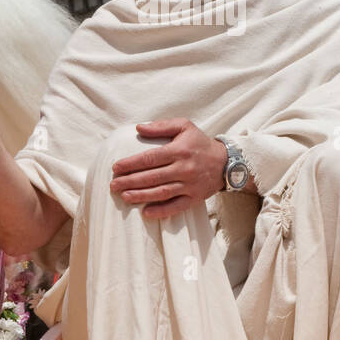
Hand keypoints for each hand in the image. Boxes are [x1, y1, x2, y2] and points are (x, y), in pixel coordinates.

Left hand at [109, 118, 228, 219]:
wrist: (226, 162)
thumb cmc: (200, 143)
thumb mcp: (184, 126)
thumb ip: (161, 126)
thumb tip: (139, 128)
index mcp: (179, 150)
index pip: (150, 158)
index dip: (131, 163)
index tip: (116, 167)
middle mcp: (184, 169)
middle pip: (153, 177)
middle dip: (130, 181)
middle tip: (113, 184)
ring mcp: (190, 185)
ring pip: (162, 193)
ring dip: (141, 196)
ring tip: (124, 197)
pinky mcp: (194, 198)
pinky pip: (176, 207)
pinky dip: (161, 211)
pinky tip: (145, 212)